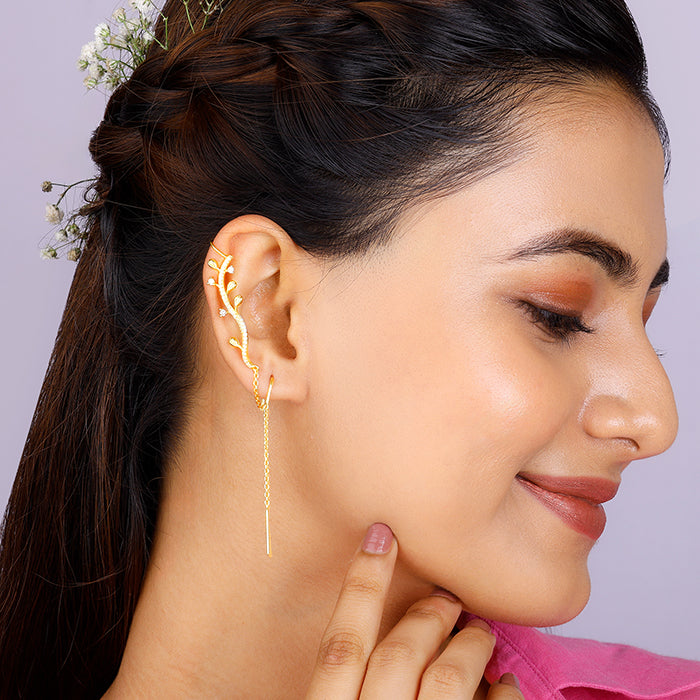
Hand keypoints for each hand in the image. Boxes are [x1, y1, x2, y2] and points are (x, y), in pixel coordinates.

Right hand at [305, 523, 522, 698]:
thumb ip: (343, 685)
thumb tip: (366, 632)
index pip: (340, 647)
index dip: (360, 586)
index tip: (380, 535)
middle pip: (399, 654)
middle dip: (427, 617)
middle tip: (447, 599)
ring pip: (448, 679)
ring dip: (470, 646)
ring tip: (482, 634)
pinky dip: (503, 692)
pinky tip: (505, 684)